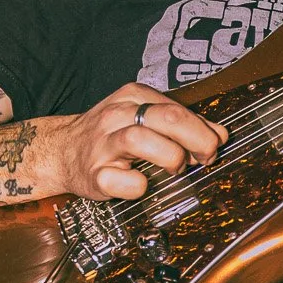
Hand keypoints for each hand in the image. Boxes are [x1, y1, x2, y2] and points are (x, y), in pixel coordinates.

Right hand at [39, 84, 226, 199]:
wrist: (62, 151)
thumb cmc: (110, 137)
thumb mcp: (145, 120)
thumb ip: (182, 124)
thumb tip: (220, 134)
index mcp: (133, 97)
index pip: (177, 108)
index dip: (202, 130)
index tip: (212, 146)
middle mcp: (117, 115)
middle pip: (165, 118)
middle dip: (196, 140)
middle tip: (204, 158)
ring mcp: (103, 144)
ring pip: (139, 140)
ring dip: (169, 157)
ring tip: (175, 168)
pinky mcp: (94, 174)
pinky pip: (118, 179)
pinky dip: (137, 185)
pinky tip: (143, 184)